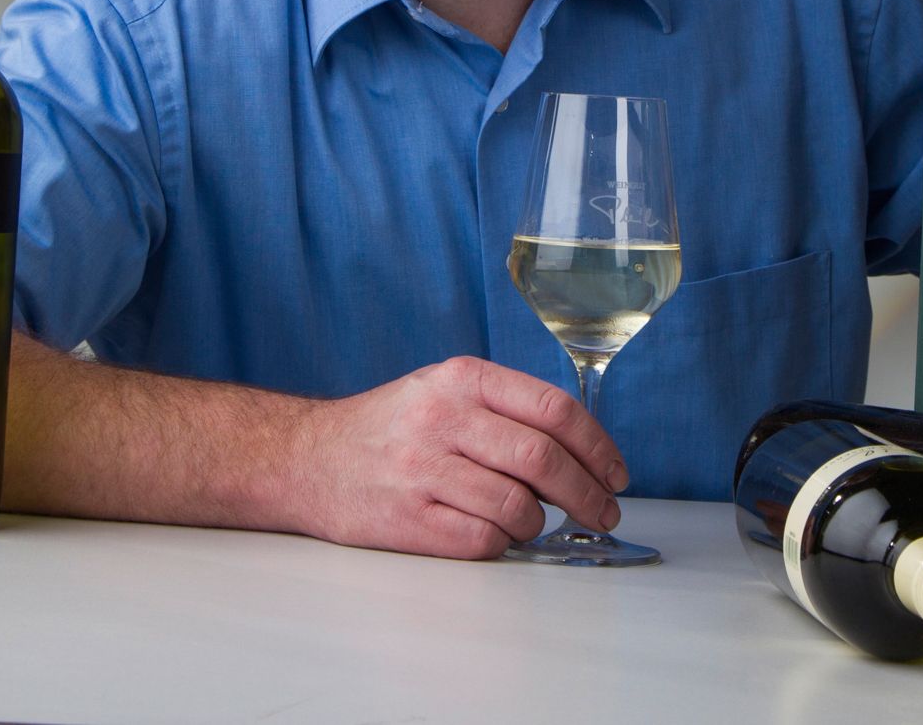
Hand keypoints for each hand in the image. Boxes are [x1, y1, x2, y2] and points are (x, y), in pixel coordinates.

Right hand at [296, 357, 627, 559]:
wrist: (305, 459)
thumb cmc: (389, 428)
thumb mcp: (444, 390)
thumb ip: (506, 409)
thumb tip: (583, 451)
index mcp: (461, 378)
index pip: (553, 409)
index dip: (597, 446)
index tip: (616, 473)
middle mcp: (442, 418)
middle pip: (543, 459)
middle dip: (587, 493)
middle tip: (604, 512)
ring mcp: (422, 469)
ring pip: (517, 506)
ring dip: (539, 522)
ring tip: (532, 522)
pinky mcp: (405, 518)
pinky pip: (481, 541)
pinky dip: (503, 544)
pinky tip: (495, 534)